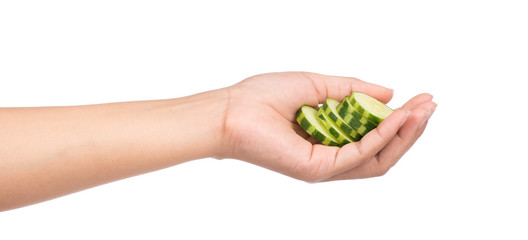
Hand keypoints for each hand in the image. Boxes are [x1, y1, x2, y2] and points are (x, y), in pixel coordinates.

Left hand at [217, 72, 435, 181]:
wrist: (231, 109)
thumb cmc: (264, 97)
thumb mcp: (318, 85)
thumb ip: (353, 91)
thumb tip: (389, 92)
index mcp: (330, 140)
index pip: (374, 137)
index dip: (400, 120)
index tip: (421, 98)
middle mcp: (330, 158)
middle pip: (382, 152)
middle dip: (410, 129)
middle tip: (431, 104)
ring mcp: (325, 167)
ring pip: (377, 159)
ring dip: (404, 134)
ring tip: (423, 111)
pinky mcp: (317, 170)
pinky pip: (359, 154)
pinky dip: (381, 135)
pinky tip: (397, 116)